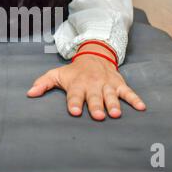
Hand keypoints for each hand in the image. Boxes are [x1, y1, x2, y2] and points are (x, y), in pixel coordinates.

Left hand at [28, 43, 145, 120]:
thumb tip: (29, 93)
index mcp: (77, 84)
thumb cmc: (73, 71)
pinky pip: (128, 92)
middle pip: (94, 97)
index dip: (74, 102)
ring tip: (116, 113)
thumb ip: (43, 83)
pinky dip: (135, 99)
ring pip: (111, 95)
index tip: (74, 111)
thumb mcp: (57, 74)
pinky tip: (142, 107)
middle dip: (96, 105)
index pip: (74, 94)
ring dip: (114, 104)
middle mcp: (92, 84)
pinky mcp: (119, 84)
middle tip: (98, 115)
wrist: (94, 55)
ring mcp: (107, 84)